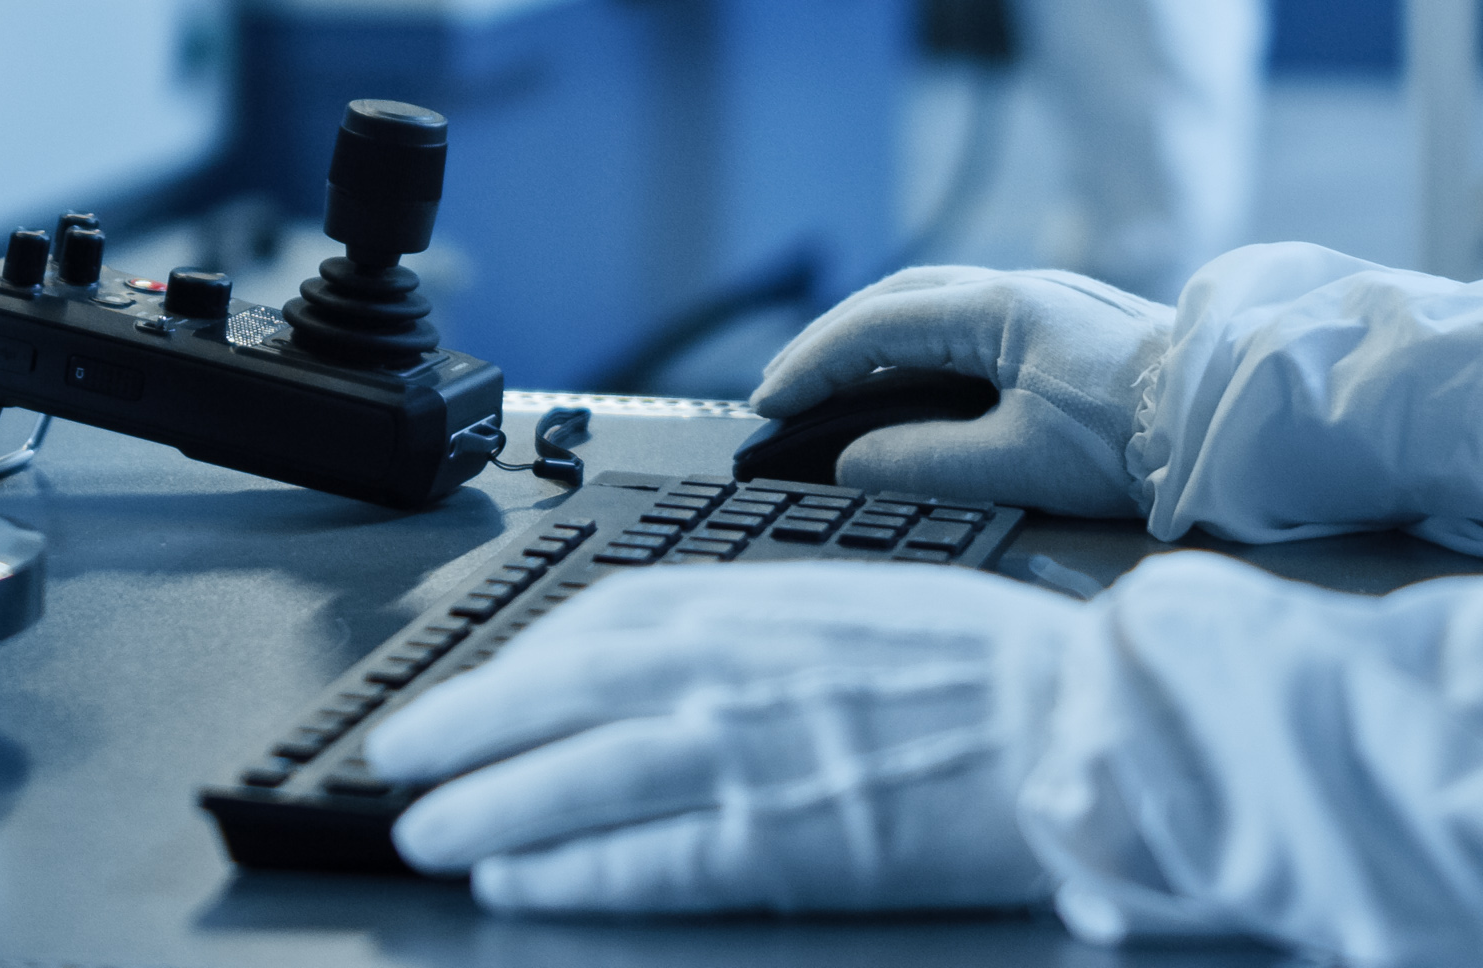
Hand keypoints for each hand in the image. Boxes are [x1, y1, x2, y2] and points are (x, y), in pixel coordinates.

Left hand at [370, 562, 1082, 913]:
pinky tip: (518, 880)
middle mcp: (737, 670)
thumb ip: (766, 625)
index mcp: (761, 602)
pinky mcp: (782, 844)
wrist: (1087, 722)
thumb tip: (687, 656)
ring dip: (489, 803)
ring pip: (580, 776)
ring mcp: (753, 756)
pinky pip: (648, 859)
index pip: (602, 621)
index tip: (470, 686)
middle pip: (562, 695)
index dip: (518, 661)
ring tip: (427, 830)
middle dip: (465, 727)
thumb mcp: (862, 604)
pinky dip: (570, 869)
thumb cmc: (994, 671)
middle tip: (396, 759)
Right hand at [755, 266, 1169, 517]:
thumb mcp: (1018, 462)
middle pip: (901, 299)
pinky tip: (915, 379)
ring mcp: (1049, 302)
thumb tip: (851, 461)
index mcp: (1000, 307)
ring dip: (878, 339)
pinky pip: (973, 320)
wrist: (1229, 422)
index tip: (766, 404)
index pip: (879, 323)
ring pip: (938, 304)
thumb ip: (924, 461)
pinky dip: (923, 345)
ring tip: (836, 384)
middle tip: (785, 389)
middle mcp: (1020, 289)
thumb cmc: (1132, 443)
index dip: (814, 364)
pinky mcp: (1072, 327)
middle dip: (835, 342)